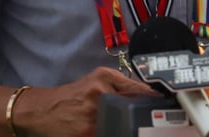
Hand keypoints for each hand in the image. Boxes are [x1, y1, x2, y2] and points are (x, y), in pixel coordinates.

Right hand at [14, 67, 159, 136]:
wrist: (39, 111)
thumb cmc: (69, 97)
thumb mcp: (93, 81)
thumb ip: (117, 85)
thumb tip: (145, 95)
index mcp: (103, 77)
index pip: (138, 87)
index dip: (154, 97)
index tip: (168, 104)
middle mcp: (100, 91)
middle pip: (134, 106)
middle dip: (145, 117)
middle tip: (157, 124)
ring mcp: (94, 112)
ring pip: (123, 123)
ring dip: (131, 127)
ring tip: (139, 128)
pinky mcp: (87, 131)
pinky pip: (110, 132)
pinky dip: (117, 132)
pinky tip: (116, 131)